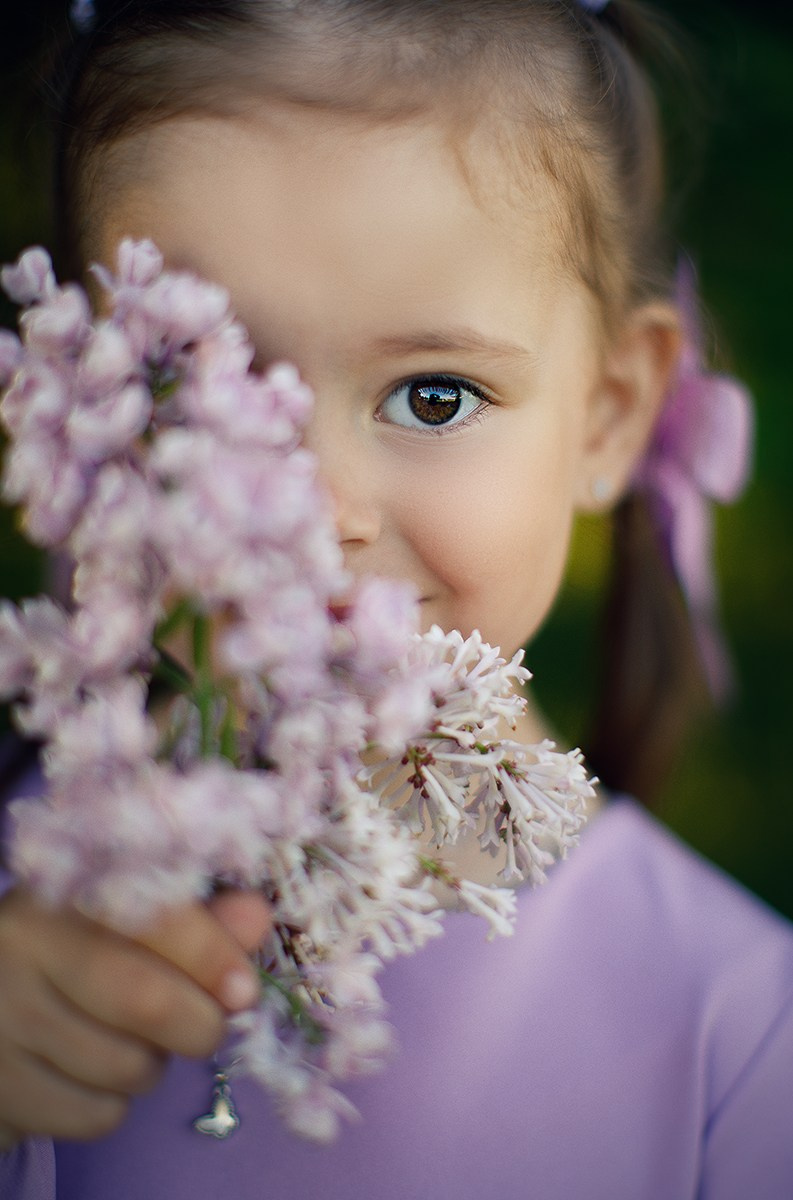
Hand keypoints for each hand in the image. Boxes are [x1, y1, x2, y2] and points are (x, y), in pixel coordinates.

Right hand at [0, 886, 270, 1145]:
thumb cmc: (74, 956)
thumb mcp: (126, 923)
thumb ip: (196, 919)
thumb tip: (255, 917)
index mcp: (67, 889)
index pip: (151, 916)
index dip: (210, 954)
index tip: (244, 990)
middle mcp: (23, 945)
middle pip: (146, 1000)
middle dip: (199, 1025)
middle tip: (205, 1026)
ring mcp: (2, 1017)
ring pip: (126, 1066)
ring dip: (152, 1065)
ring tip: (130, 1040)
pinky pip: (96, 1115)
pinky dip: (113, 1105)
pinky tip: (90, 1073)